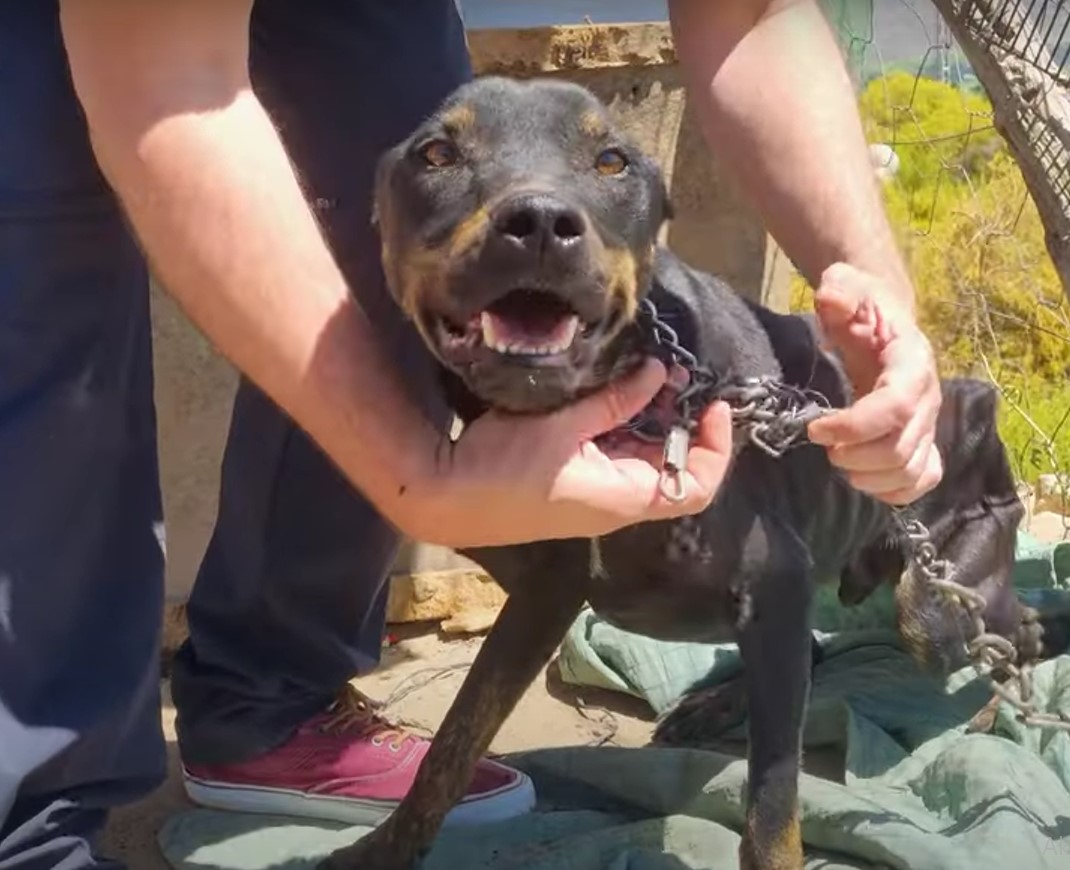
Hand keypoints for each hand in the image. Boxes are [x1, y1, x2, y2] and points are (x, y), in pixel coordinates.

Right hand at [406, 359, 734, 547]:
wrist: (445, 496)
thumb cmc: (504, 468)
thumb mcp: (564, 426)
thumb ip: (616, 401)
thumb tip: (659, 375)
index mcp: (625, 499)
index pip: (697, 486)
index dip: (715, 447)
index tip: (711, 404)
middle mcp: (617, 503)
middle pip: (671, 465)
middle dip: (678, 419)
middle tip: (673, 373)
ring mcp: (594, 494)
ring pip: (640, 457)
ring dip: (647, 417)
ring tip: (646, 373)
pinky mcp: (572, 480)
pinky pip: (612, 454)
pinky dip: (620, 424)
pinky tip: (611, 391)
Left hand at [807, 264, 942, 505]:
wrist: (883, 320)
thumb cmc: (862, 307)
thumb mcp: (847, 286)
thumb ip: (840, 290)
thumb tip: (832, 299)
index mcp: (911, 363)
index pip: (894, 407)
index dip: (854, 426)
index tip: (814, 429)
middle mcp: (928, 398)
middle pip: (901, 447)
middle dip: (856, 456)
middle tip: (825, 447)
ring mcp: (929, 423)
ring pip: (912, 470)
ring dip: (871, 478)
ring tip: (840, 463)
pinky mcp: (924, 441)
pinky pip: (923, 479)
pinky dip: (895, 491)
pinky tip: (864, 481)